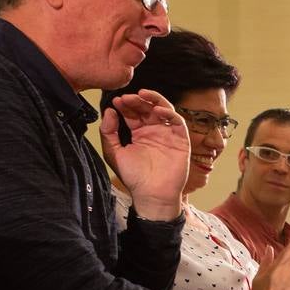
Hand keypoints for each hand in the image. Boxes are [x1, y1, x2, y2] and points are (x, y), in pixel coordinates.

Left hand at [99, 90, 189, 220]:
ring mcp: (168, 134)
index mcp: (139, 133)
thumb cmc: (134, 177)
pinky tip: (158, 110)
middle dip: (137, 100)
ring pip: (163, 109)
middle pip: (147, 108)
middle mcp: (154, 131)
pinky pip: (178, 122)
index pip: (133, 113)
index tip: (117, 101)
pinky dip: (170, 113)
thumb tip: (110, 111)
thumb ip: (108, 132)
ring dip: (154, 100)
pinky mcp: (181, 140)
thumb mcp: (114, 153)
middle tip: (127, 97)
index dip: (126, 105)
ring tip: (142, 95)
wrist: (152, 194)